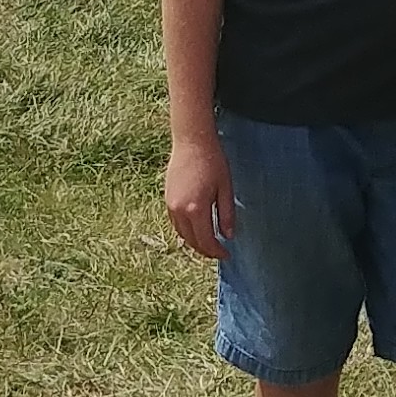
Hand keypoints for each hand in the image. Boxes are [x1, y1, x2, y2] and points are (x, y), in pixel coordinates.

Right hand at [164, 133, 235, 259]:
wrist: (192, 141)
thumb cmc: (212, 161)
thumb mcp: (225, 188)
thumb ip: (226, 214)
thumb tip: (228, 236)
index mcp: (196, 209)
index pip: (206, 240)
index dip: (216, 251)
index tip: (227, 254)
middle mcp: (180, 211)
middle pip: (192, 241)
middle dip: (206, 250)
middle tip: (219, 252)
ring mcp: (171, 205)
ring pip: (182, 234)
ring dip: (195, 242)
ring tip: (210, 242)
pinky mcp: (167, 199)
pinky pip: (176, 224)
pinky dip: (186, 231)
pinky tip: (197, 229)